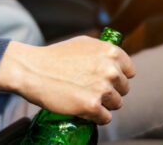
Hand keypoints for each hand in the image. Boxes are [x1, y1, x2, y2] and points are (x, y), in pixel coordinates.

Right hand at [0, 36, 134, 124]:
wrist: (33, 70)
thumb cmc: (56, 56)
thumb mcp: (85, 43)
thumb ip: (104, 51)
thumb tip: (118, 61)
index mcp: (112, 52)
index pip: (130, 72)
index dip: (119, 77)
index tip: (107, 80)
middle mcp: (111, 69)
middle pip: (124, 89)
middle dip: (111, 91)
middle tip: (92, 90)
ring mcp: (102, 88)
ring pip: (116, 104)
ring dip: (104, 104)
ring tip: (87, 98)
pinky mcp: (92, 106)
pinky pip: (105, 118)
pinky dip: (97, 117)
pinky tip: (85, 110)